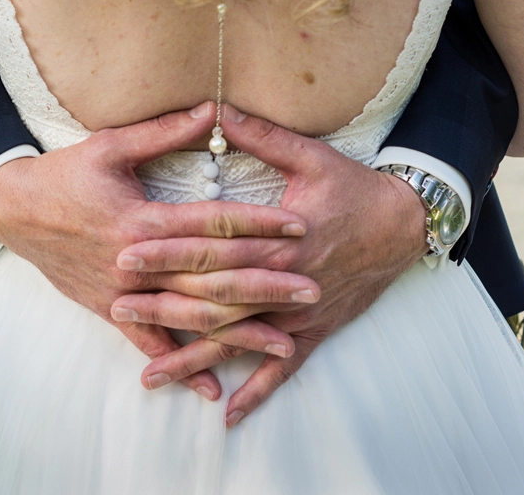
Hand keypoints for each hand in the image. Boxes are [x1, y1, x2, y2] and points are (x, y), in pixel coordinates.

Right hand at [0, 102, 316, 400]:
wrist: (14, 211)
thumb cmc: (64, 175)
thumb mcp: (109, 146)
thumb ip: (163, 133)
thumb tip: (212, 110)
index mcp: (142, 219)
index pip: (212, 223)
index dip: (258, 224)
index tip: (299, 226)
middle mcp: (137, 262)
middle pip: (212, 277)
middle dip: (265, 284)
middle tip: (311, 289)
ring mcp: (125, 293)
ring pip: (191, 317)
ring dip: (239, 330)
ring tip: (285, 340)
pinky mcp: (111, 310)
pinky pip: (150, 344)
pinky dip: (182, 365)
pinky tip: (214, 387)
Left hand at [113, 105, 428, 424]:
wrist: (404, 226)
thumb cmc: (354, 189)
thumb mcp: (310, 156)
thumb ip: (261, 137)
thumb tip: (217, 110)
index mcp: (276, 240)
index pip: (212, 248)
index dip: (169, 252)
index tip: (127, 256)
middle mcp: (282, 282)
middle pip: (214, 298)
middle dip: (164, 305)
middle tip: (118, 310)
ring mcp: (298, 313)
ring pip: (238, 340)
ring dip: (193, 358)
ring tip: (150, 376)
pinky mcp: (314, 331)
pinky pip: (283, 367)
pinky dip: (257, 391)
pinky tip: (228, 414)